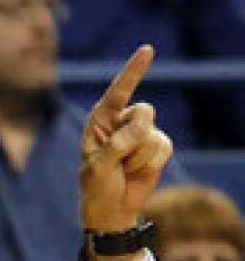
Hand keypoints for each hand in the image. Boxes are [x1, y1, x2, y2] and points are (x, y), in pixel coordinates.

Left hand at [79, 45, 172, 239]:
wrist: (112, 210)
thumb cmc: (97, 187)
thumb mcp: (98, 167)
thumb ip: (117, 145)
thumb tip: (142, 128)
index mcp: (101, 120)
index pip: (118, 91)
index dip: (133, 71)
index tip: (147, 50)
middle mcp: (122, 121)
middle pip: (143, 112)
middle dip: (134, 138)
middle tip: (119, 160)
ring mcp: (142, 133)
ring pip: (152, 133)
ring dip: (138, 158)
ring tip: (125, 170)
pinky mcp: (157, 146)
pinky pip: (163, 147)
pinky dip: (151, 163)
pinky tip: (138, 172)